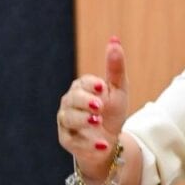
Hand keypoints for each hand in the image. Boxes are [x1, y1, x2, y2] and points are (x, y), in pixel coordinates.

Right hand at [57, 36, 128, 179]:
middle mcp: (70, 103)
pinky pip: (73, 141)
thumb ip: (115, 67)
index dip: (91, 84)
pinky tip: (103, 145)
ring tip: (98, 122)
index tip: (102, 86)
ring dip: (84, 121)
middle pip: (73, 99)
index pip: (83, 83)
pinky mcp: (67, 140)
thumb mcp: (118, 90)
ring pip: (69, 119)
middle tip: (99, 106)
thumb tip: (115, 39)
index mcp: (82, 88)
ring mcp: (66, 122)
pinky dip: (89, 144)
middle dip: (85, 102)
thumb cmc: (112, 112)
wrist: (109, 141)